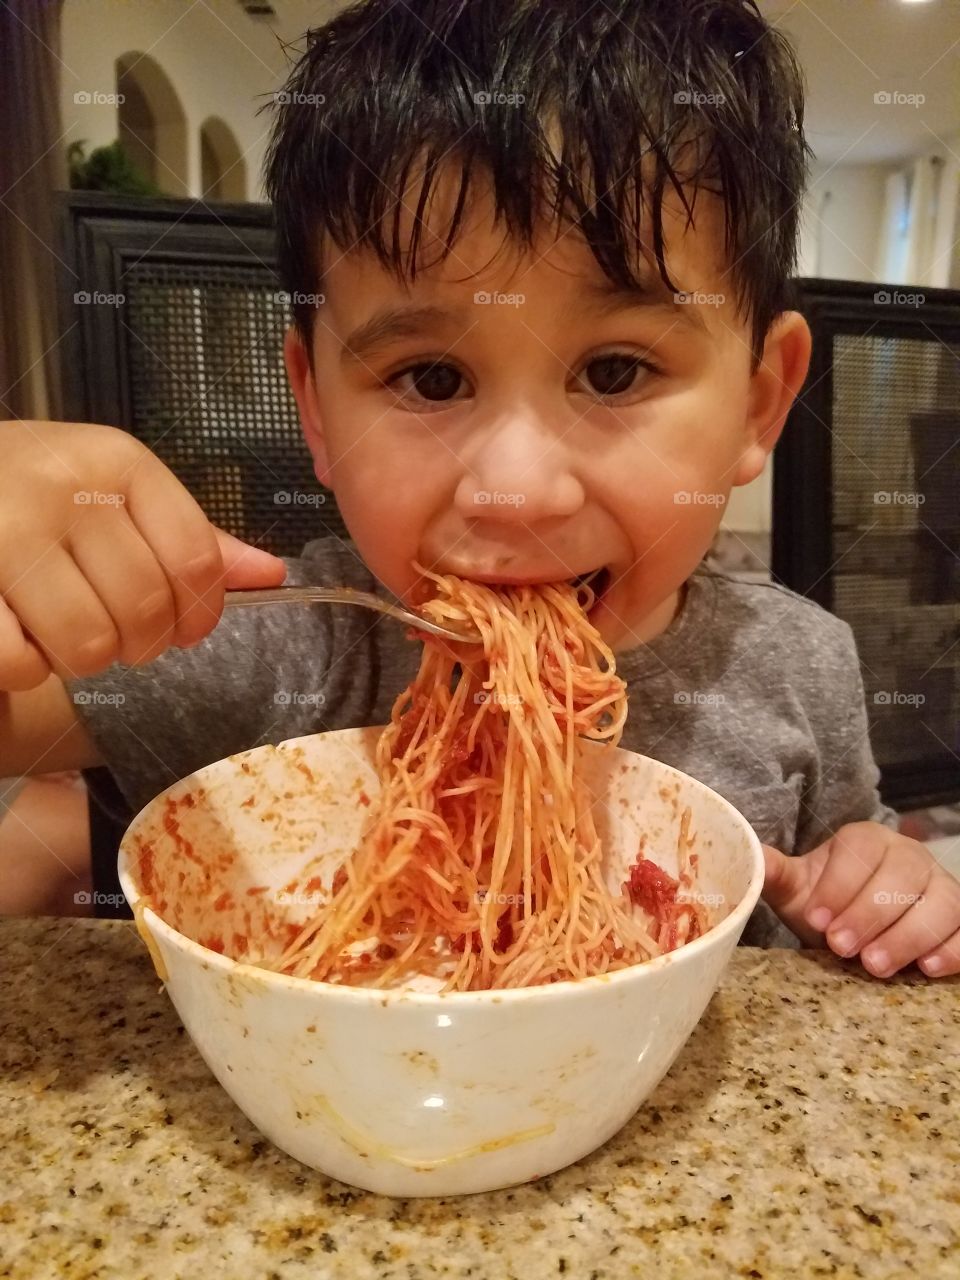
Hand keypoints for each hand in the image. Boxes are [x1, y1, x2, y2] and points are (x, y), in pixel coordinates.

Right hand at [0, 419, 285, 691]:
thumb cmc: (27, 492)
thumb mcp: (110, 492)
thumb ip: (187, 536)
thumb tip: (272, 575)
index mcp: (116, 460)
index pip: (196, 559)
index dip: (198, 614)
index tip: (182, 628)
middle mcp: (62, 486)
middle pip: (146, 610)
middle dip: (137, 643)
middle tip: (110, 630)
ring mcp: (4, 530)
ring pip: (88, 644)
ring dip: (79, 658)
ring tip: (58, 628)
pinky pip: (20, 662)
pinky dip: (21, 666)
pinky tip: (12, 630)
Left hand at [761, 821, 959, 977]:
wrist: (857, 926)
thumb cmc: (828, 905)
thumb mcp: (798, 890)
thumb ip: (776, 874)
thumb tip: (752, 859)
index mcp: (867, 840)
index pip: (861, 850)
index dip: (839, 884)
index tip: (817, 919)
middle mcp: (910, 856)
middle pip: (902, 875)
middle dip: (870, 914)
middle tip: (842, 949)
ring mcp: (941, 887)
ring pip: (940, 902)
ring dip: (909, 935)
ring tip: (876, 966)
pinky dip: (953, 949)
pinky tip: (928, 968)